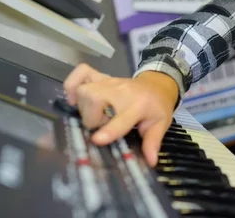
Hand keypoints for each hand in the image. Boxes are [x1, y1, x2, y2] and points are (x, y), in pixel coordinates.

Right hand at [63, 64, 179, 165]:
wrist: (158, 84)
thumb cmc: (157, 106)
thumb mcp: (161, 124)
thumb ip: (153, 142)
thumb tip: (150, 161)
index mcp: (138, 105)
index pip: (121, 118)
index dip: (108, 130)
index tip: (96, 140)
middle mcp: (121, 90)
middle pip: (94, 98)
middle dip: (91, 118)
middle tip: (101, 126)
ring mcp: (110, 82)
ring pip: (84, 90)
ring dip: (83, 107)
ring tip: (95, 116)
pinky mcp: (102, 77)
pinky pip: (82, 72)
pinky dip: (72, 84)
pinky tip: (74, 99)